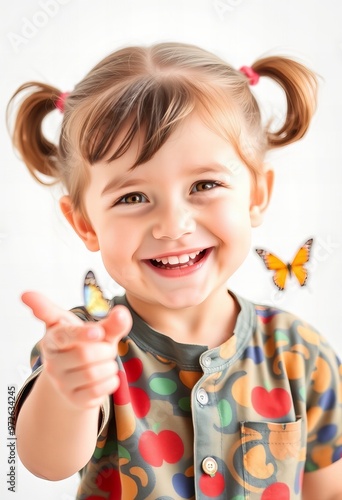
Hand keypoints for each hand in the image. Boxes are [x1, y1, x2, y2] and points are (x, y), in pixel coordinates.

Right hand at [22, 291, 131, 408]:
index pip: (64, 335)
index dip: (82, 333)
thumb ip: (110, 322)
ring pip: (91, 374)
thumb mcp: (98, 330)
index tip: (99, 332)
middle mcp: (51, 361)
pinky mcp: (72, 399)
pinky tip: (108, 377)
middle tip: (108, 349)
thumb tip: (121, 314)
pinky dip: (110, 382)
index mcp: (54, 337)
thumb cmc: (87, 345)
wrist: (78, 373)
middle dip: (105, 351)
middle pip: (84, 355)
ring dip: (109, 366)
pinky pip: (95, 391)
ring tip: (108, 363)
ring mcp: (59, 382)